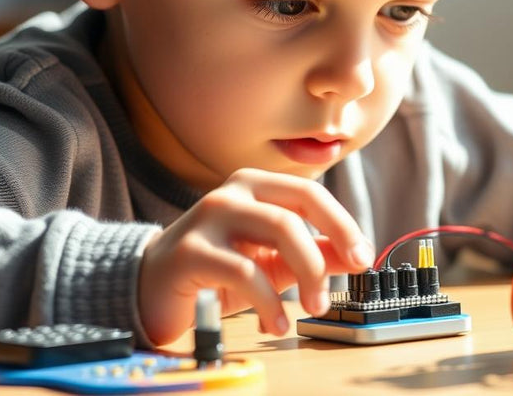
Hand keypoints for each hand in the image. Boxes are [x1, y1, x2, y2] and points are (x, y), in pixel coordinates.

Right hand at [137, 167, 373, 343]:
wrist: (149, 289)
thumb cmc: (216, 270)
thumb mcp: (272, 261)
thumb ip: (313, 254)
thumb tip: (356, 257)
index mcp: (255, 186)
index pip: (310, 194)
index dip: (342, 224)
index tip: (363, 258)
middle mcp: (232, 193)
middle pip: (295, 212)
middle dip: (324, 254)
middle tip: (334, 292)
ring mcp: (208, 217)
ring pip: (277, 230)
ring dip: (305, 275)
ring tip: (311, 309)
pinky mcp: (190, 251)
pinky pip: (243, 271)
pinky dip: (269, 302)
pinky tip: (276, 324)